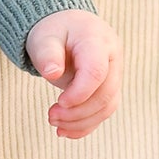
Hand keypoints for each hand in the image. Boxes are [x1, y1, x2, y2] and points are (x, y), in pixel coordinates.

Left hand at [23, 10, 120, 139]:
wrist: (67, 26)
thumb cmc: (54, 31)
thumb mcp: (44, 37)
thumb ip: (47, 54)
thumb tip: (52, 73)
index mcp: (97, 40)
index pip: (96, 72)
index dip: (79, 92)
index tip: (58, 102)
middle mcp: (112, 57)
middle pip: (105, 93)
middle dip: (78, 112)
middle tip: (51, 117)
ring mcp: (114, 73)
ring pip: (107, 106)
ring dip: (81, 121)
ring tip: (55, 123)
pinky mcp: (109, 87)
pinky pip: (104, 111)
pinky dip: (86, 125)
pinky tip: (65, 131)